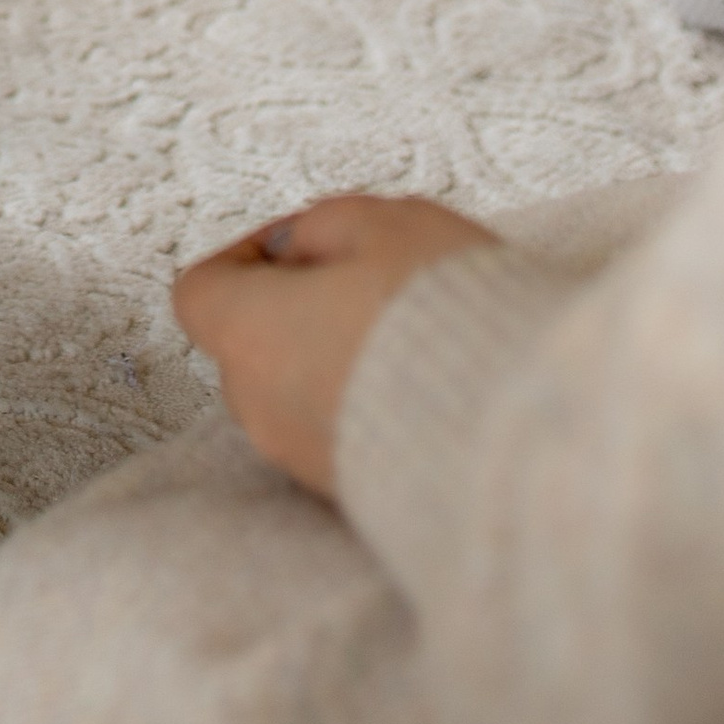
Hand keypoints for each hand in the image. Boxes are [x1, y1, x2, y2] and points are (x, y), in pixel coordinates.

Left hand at [173, 194, 496, 494]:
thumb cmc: (447, 320)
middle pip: (248, 346)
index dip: (245, 256)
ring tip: (409, 336)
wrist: (524, 435)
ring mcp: (308, 463)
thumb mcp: (384, 224)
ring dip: (334, 361)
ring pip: (296, 395)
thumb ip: (321, 228)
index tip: (301, 244)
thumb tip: (299, 249)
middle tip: (365, 283)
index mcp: (251, 335)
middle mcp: (264, 409)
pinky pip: (341, 439)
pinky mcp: (357, 499)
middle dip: (294, 309)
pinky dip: (368, 409)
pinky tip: (428, 386)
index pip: (200, 293)